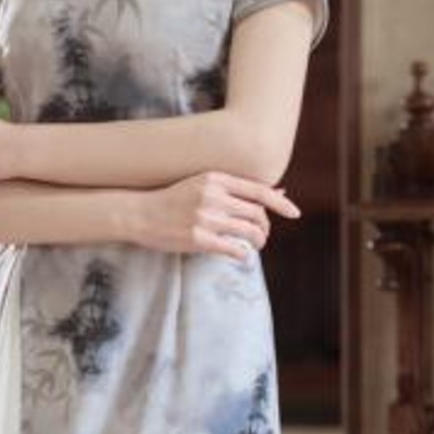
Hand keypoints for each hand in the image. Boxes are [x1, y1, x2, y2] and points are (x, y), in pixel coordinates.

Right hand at [136, 171, 300, 261]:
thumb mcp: (203, 184)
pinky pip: (233, 248)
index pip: (259, 191)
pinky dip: (243, 254)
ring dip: (258, 241)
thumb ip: (235, 188)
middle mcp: (213, 195)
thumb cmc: (172, 199)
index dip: (281, 203)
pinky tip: (241, 255)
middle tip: (262, 235)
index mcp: (215, 178)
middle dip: (266, 227)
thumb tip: (276, 191)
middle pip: (257, 213)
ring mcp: (205, 217)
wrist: (138, 212)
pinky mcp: (198, 238)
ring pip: (249, 232)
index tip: (295, 213)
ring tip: (255, 245)